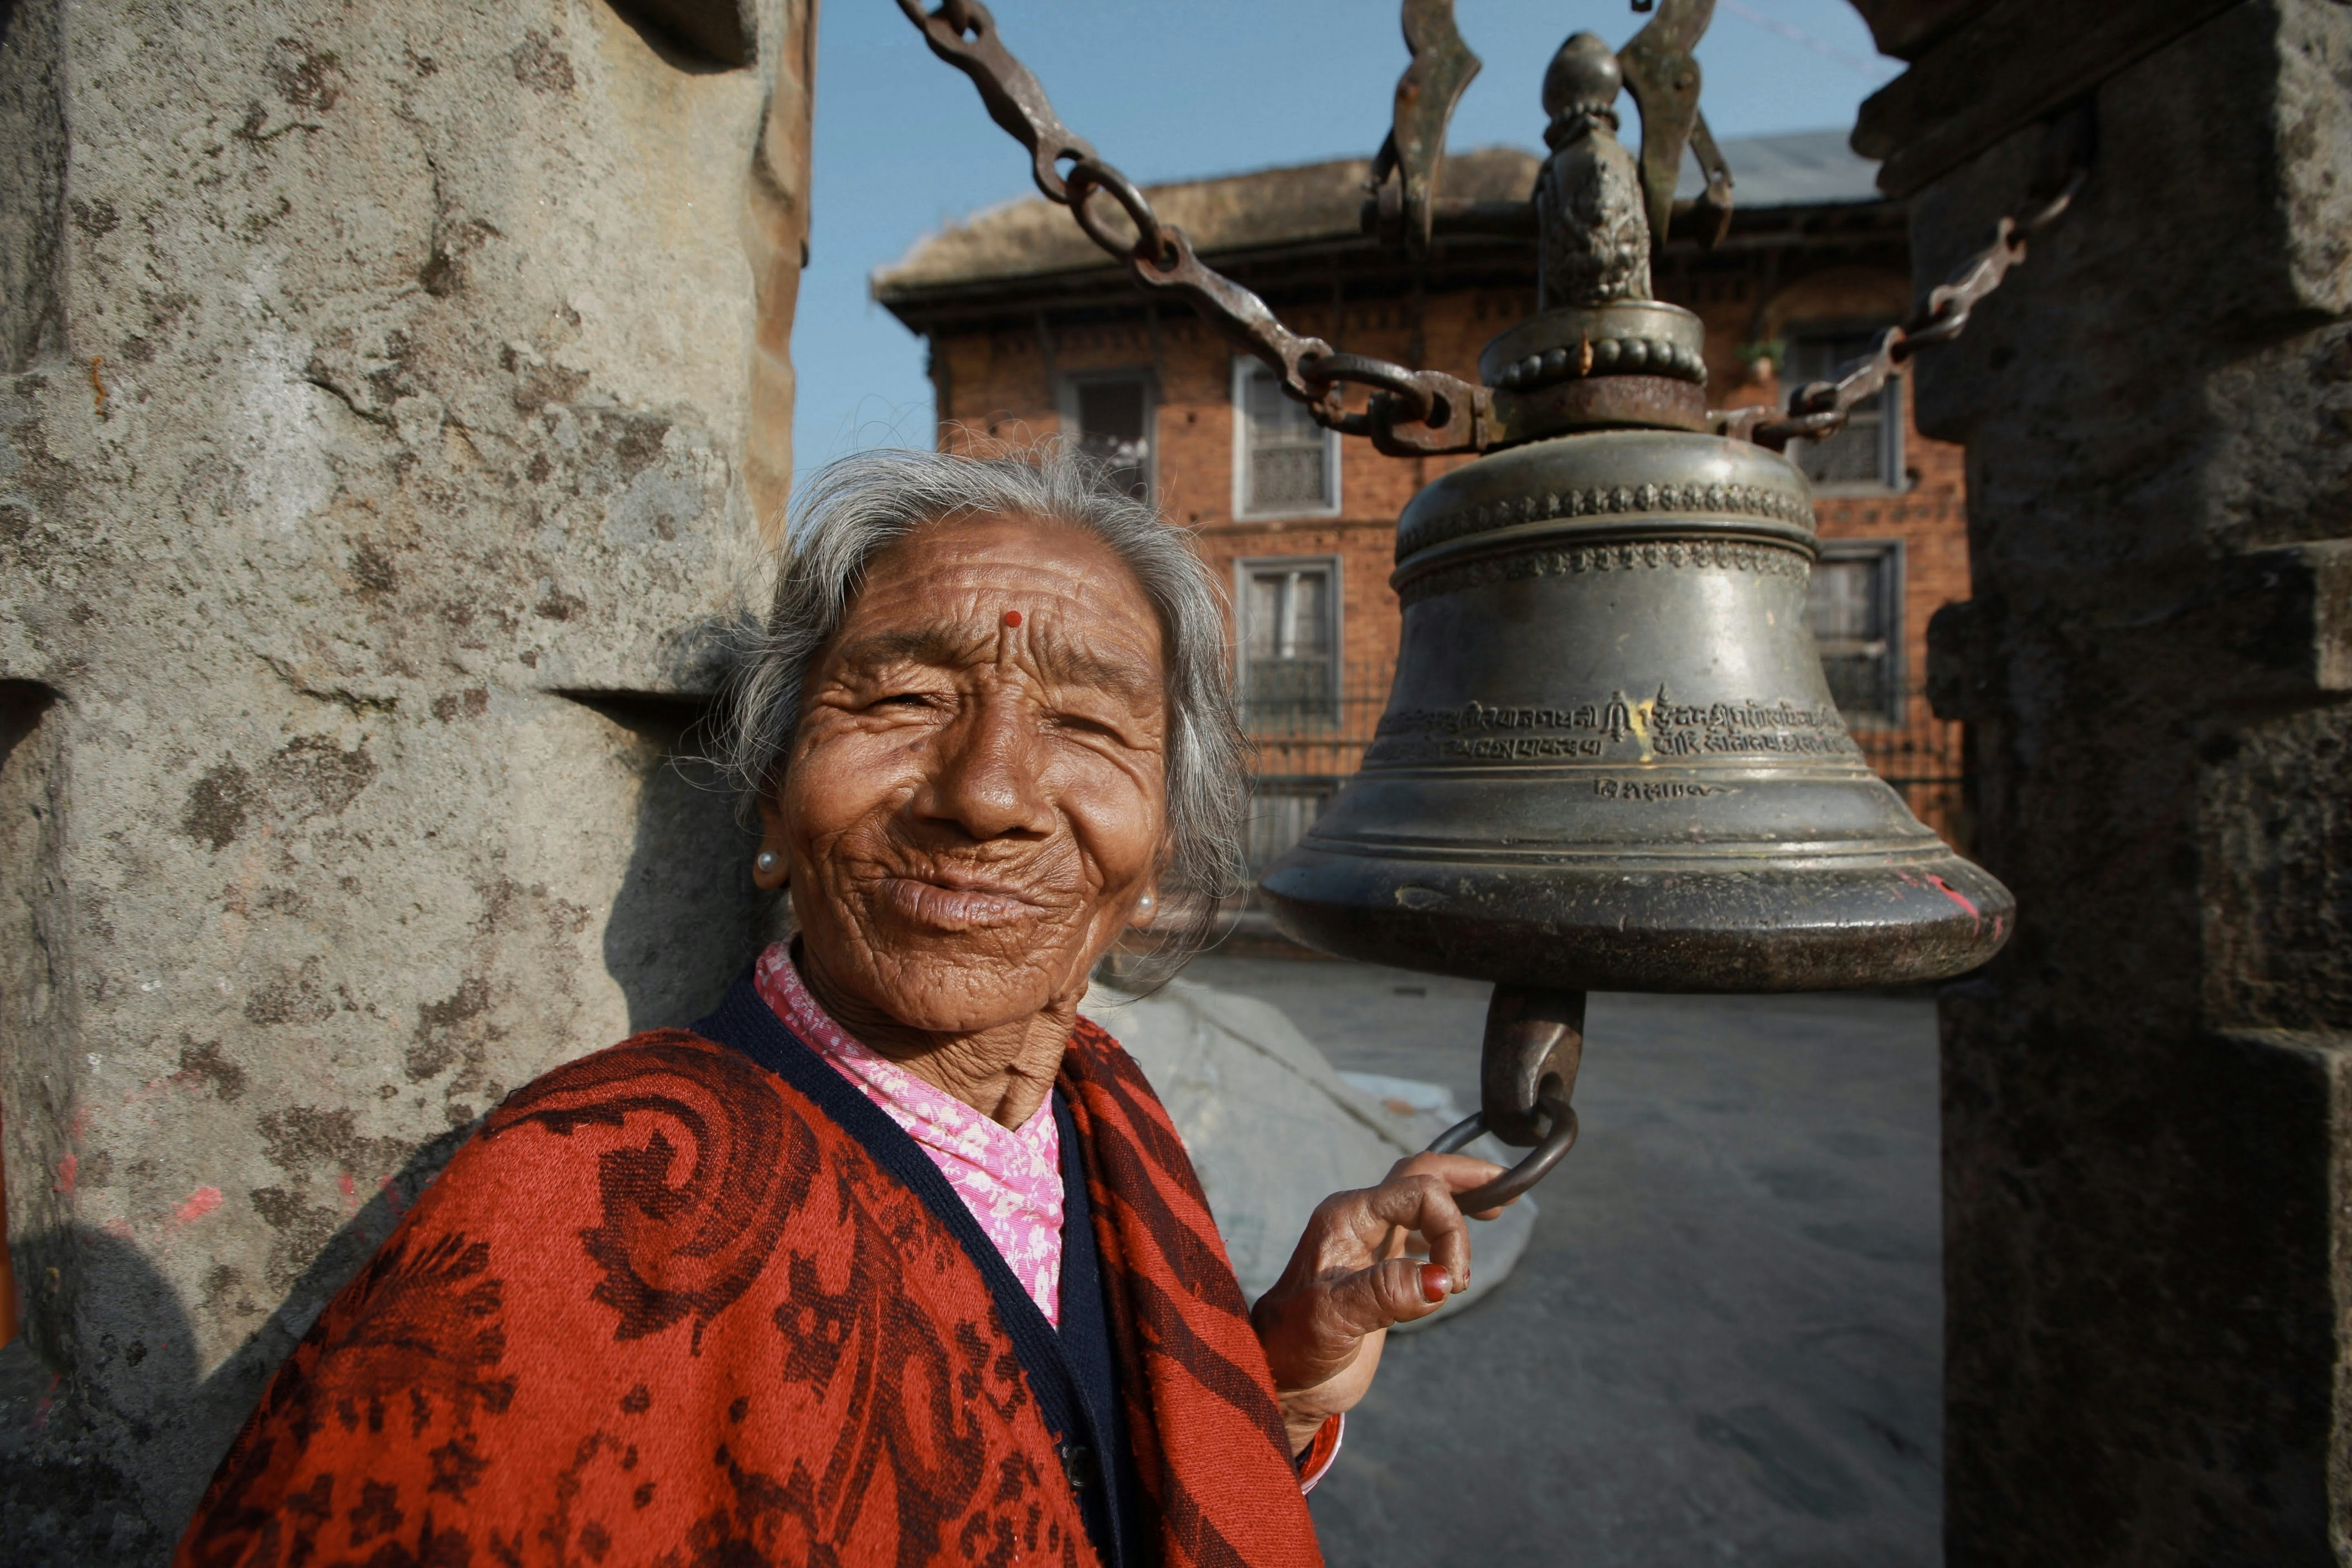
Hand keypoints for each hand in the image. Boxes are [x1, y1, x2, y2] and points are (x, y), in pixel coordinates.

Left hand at [1249, 1151, 1509, 1453]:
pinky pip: (1417, 1232)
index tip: (1456, 1280)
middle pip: (1418, 1176)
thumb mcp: (1335, 1320)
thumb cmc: (1295, 1347)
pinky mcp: (1378, 1269)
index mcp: (1347, 1217)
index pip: (1418, 1192)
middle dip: (1462, 1177)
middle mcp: (1358, 1220)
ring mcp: (1368, 1243)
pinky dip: (1445, 1232)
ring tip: (1494, 1208)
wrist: (1282, 1378)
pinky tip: (1458, 1251)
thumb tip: (1441, 1279)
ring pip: (1419, 1199)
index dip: (1450, 1227)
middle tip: (1504, 1185)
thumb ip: (1385, 1293)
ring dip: (1457, 1201)